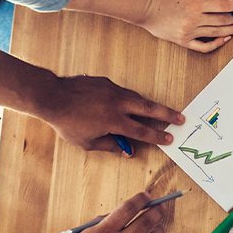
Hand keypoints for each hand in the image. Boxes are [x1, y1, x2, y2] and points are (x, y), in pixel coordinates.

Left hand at [32, 75, 184, 154]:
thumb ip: (110, 146)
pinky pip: (121, 92)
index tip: (170, 138)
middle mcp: (118, 104)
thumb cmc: (67, 122)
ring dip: (148, 106)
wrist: (52, 96)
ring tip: (156, 111)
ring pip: (137, 98)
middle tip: (181, 118)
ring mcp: (113, 90)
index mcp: (115, 121)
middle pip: (150, 109)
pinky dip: (126, 99)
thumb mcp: (87, 142)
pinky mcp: (105, 82)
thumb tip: (126, 150)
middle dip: (167, 114)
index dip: (158, 136)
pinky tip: (123, 104)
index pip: (142, 131)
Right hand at [49, 192, 164, 232]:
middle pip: (147, 221)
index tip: (146, 196)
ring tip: (157, 227)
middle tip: (160, 207)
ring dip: (159, 229)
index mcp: (104, 231)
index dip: (141, 199)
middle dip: (157, 210)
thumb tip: (118, 213)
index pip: (129, 208)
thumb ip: (100, 222)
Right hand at [138, 0, 232, 52]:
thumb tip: (225, 0)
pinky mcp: (184, 41)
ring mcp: (189, 32)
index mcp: (196, 5)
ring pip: (217, 33)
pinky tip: (226, 38)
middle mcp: (194, 20)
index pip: (224, 6)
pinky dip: (217, 43)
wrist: (147, 9)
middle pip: (224, 20)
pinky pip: (204, 46)